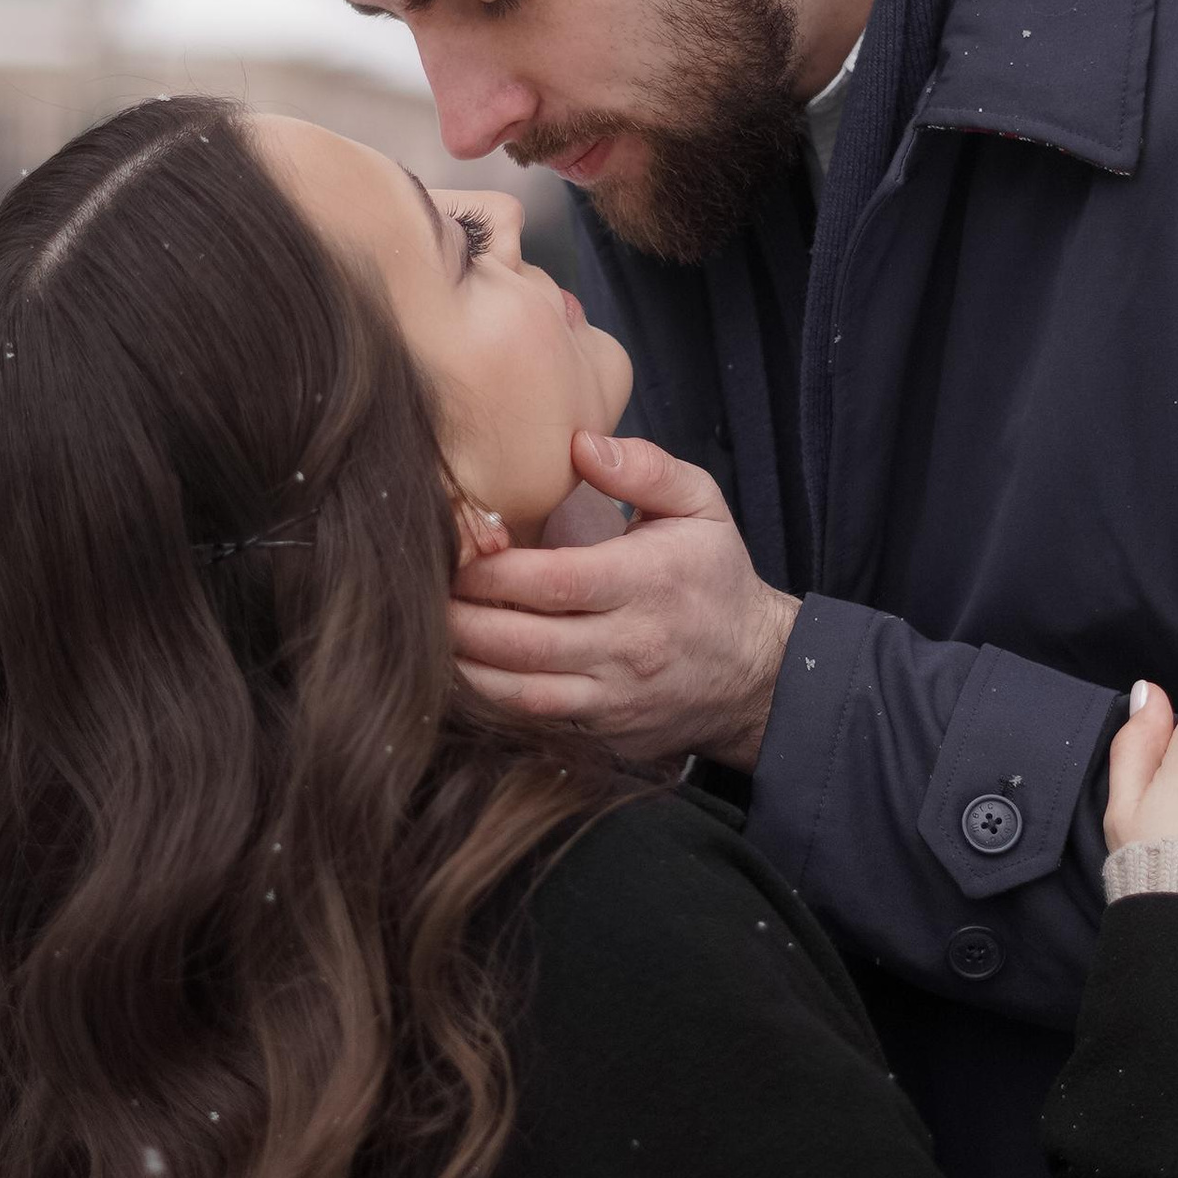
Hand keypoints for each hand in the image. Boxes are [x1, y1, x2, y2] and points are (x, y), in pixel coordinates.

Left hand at [449, 431, 800, 768]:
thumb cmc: (716, 579)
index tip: (455, 554)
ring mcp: (616, 698)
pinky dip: (492, 701)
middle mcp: (630, 645)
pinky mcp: (605, 733)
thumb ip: (645, 468)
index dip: (495, 573)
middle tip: (421, 596)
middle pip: (526, 642)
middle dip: (463, 621)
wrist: (756, 673)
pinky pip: (536, 721)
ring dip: (467, 667)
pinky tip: (462, 673)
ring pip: (522, 692)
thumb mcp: (701, 506)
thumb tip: (580, 444)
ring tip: (428, 637)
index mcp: (648, 582)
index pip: (555, 582)